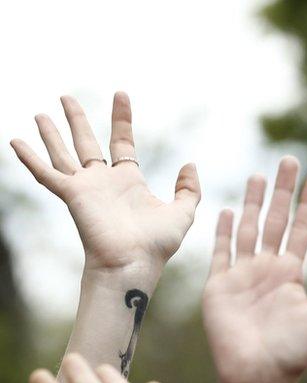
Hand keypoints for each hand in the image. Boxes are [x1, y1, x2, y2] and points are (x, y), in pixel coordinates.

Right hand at [9, 93, 200, 275]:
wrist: (133, 262)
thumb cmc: (156, 244)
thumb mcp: (182, 212)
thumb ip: (189, 189)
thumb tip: (189, 163)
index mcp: (129, 182)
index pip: (122, 142)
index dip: (121, 119)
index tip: (120, 95)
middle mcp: (103, 181)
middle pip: (86, 142)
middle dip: (77, 119)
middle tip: (66, 96)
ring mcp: (85, 188)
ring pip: (63, 153)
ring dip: (51, 133)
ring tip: (40, 113)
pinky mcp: (71, 195)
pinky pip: (46, 173)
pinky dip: (30, 158)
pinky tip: (15, 141)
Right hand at [203, 156, 306, 382]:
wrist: (259, 376)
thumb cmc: (293, 350)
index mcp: (292, 274)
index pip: (302, 229)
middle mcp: (268, 269)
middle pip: (276, 221)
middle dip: (282, 192)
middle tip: (290, 161)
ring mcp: (243, 275)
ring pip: (249, 229)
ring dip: (254, 203)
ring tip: (260, 175)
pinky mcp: (219, 286)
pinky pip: (221, 253)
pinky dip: (224, 232)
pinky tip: (230, 210)